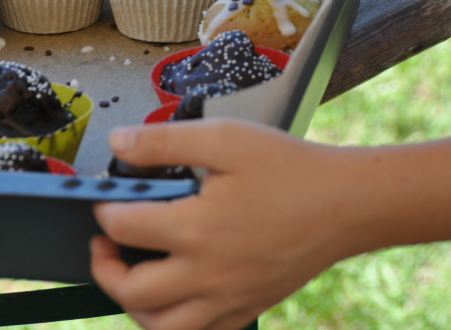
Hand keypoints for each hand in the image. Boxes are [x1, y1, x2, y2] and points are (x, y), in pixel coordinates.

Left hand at [90, 119, 360, 329]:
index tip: (105, 200)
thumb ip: (163, 142)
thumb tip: (117, 143)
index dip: (104, 210)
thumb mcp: (223, 139)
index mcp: (195, 229)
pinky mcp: (250, 308)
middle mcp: (208, 274)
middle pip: (132, 292)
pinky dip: (176, 323)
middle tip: (103, 245)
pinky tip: (174, 297)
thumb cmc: (288, 167)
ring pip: (163, 328)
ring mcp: (230, 298)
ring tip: (130, 276)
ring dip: (134, 305)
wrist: (348, 203)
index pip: (122, 228)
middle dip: (104, 269)